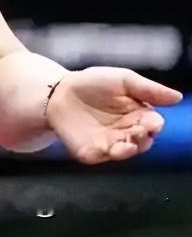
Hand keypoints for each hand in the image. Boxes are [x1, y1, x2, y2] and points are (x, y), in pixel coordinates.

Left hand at [45, 66, 182, 163]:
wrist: (58, 91)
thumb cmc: (92, 83)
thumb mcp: (122, 80)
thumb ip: (148, 89)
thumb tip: (177, 97)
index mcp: (138, 115)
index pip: (154, 124)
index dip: (154, 124)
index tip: (152, 121)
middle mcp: (127, 132)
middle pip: (143, 140)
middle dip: (143, 136)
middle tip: (139, 129)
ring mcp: (110, 144)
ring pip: (127, 151)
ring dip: (130, 147)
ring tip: (129, 140)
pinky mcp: (91, 151)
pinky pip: (103, 157)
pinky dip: (109, 154)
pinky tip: (113, 148)